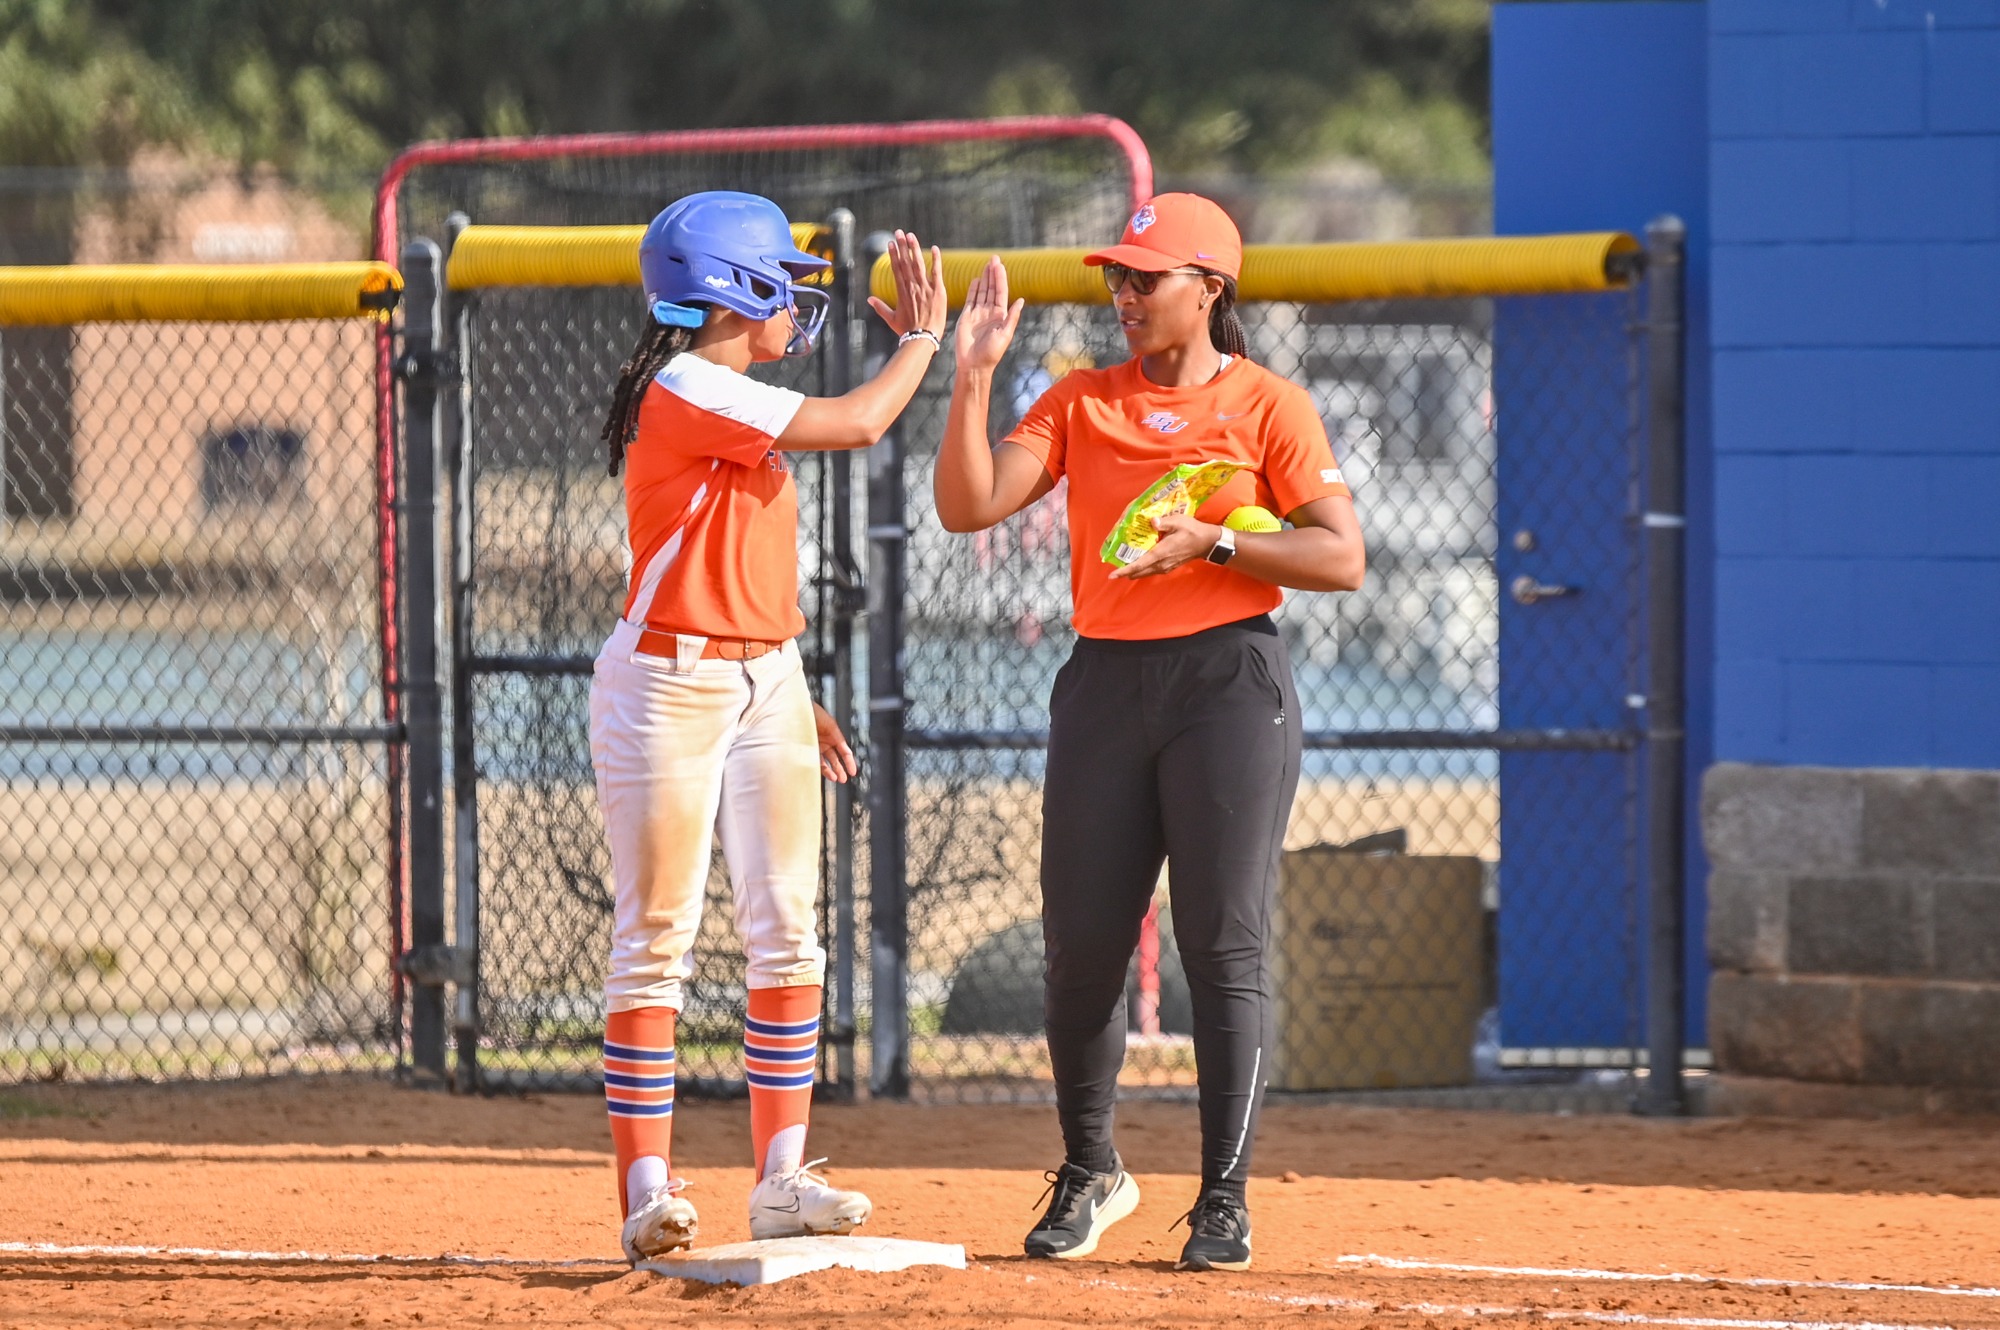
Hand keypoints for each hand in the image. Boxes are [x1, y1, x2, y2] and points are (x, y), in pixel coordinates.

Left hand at [811, 702, 857, 782]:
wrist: (795, 709)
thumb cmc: (813, 711)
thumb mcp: (830, 725)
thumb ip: (837, 738)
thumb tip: (846, 752)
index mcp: (833, 735)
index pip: (844, 751)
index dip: (849, 762)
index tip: (852, 771)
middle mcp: (825, 742)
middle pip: (835, 759)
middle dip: (840, 769)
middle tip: (844, 778)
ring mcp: (815, 746)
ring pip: (825, 762)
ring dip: (831, 771)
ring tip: (835, 778)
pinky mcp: (806, 748)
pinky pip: (814, 760)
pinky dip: (820, 767)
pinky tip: (824, 772)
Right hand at [866, 230, 946, 341]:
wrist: (923, 338)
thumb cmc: (907, 331)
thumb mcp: (891, 319)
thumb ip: (880, 307)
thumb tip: (869, 299)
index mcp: (901, 292)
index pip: (896, 269)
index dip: (893, 255)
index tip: (890, 243)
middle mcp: (912, 287)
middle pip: (905, 262)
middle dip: (902, 246)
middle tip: (899, 232)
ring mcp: (925, 288)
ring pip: (918, 264)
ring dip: (914, 248)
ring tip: (911, 235)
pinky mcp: (938, 291)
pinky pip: (936, 272)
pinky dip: (936, 260)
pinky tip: (934, 248)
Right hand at [952, 254, 1023, 373]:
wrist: (974, 364)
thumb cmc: (991, 353)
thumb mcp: (1005, 334)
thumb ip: (1012, 317)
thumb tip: (1020, 300)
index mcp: (1000, 316)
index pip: (1000, 292)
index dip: (1000, 278)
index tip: (1000, 265)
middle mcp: (989, 313)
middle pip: (991, 289)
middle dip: (993, 274)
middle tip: (994, 258)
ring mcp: (977, 314)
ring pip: (981, 292)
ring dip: (984, 278)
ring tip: (987, 265)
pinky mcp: (966, 317)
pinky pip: (970, 300)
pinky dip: (973, 289)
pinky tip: (976, 280)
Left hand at [1108, 512, 1220, 579]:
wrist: (1207, 542)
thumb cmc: (1193, 531)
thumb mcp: (1179, 521)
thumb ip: (1164, 522)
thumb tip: (1152, 521)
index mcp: (1161, 553)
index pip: (1139, 564)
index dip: (1125, 570)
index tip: (1113, 575)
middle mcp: (1161, 563)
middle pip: (1139, 572)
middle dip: (1126, 572)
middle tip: (1114, 571)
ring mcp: (1165, 567)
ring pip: (1145, 573)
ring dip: (1134, 571)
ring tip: (1123, 568)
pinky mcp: (1169, 567)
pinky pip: (1151, 570)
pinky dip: (1142, 569)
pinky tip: (1138, 564)